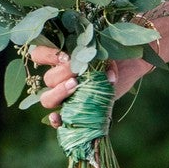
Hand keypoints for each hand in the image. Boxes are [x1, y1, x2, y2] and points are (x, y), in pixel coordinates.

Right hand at [30, 44, 152, 125]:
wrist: (130, 67)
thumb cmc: (117, 53)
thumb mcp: (110, 48)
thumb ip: (104, 49)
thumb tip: (109, 59)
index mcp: (61, 59)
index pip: (38, 55)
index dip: (47, 56)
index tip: (66, 57)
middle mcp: (60, 78)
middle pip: (48, 78)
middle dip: (62, 74)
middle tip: (77, 71)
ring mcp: (66, 96)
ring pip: (47, 98)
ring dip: (59, 93)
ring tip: (76, 86)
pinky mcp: (74, 111)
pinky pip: (58, 119)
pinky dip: (56, 120)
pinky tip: (59, 118)